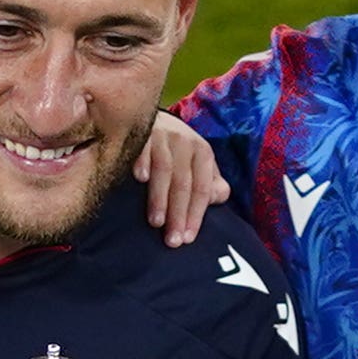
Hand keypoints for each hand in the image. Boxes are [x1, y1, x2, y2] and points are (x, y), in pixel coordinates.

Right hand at [135, 114, 231, 247]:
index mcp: (202, 153)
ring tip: (155, 222)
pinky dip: (142, 161)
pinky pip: (142, 147)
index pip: (202, 189)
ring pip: (164, 170)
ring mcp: (163, 135)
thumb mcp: (197, 164)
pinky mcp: (141, 130)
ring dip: (159, 197)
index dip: (196, 215)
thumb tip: (218, 198)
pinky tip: (139, 178)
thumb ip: (210, 184)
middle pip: (184, 183)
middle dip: (178, 214)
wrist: (149, 117)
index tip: (187, 239)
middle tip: (172, 241)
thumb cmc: (175, 151)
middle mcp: (185, 142)